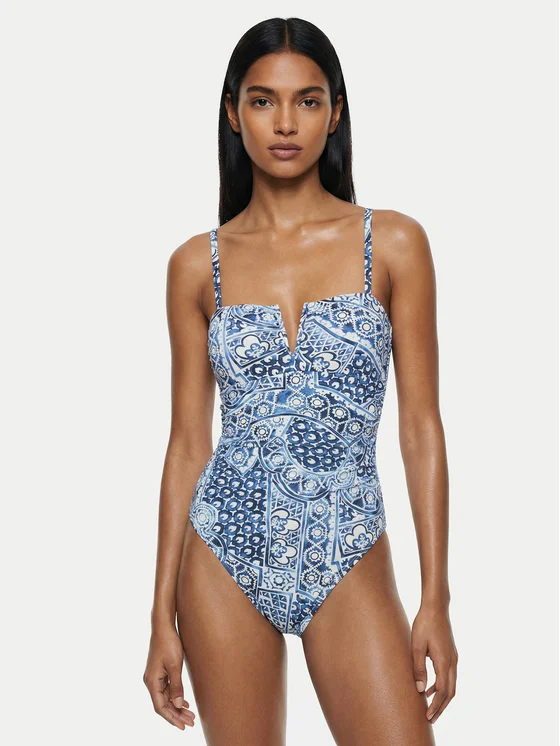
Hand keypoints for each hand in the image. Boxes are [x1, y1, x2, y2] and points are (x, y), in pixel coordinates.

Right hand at [143, 624, 195, 729]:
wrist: (163, 627)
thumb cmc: (169, 644)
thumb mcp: (175, 666)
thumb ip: (176, 686)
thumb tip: (177, 704)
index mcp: (152, 682)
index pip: (160, 707)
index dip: (171, 718)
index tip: (183, 726)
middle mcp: (151, 681)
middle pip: (163, 704)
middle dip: (176, 714)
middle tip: (191, 722)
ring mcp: (155, 677)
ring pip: (166, 697)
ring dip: (177, 706)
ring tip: (190, 714)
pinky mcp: (160, 672)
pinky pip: (166, 690)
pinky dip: (175, 697)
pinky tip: (184, 702)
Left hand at [411, 601, 457, 723]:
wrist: (436, 607)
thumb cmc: (424, 624)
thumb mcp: (416, 645)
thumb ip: (418, 668)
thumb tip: (420, 690)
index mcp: (444, 661)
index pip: (442, 691)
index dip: (436, 706)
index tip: (427, 716)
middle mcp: (452, 662)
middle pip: (450, 692)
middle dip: (441, 707)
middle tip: (431, 719)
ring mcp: (453, 658)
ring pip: (451, 685)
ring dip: (442, 698)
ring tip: (430, 708)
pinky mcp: (451, 654)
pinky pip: (448, 676)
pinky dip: (441, 686)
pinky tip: (429, 688)